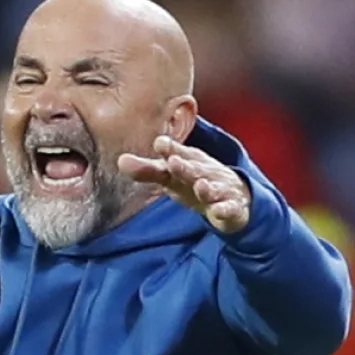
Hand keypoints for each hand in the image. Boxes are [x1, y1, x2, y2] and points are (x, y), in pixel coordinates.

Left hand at [118, 135, 250, 233]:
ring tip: (201, 185)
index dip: (169, 150)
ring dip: (207, 187)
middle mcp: (204, 173)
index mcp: (188, 163)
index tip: (159, 143)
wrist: (235, 195)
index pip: (177, 155)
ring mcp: (219, 189)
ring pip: (213, 188)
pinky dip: (224, 210)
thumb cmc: (195, 180)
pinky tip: (219, 211)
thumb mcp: (171, 176)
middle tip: (173, 161)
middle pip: (194, 169)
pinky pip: (229, 209)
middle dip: (185, 166)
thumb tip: (120, 161)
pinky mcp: (231, 207)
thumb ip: (147, 170)